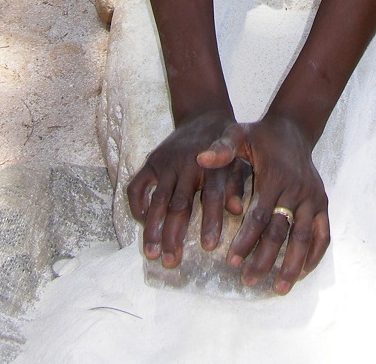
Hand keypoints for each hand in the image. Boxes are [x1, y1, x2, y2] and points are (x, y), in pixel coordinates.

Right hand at [127, 111, 248, 267]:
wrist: (203, 113)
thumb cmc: (224, 145)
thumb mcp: (238, 158)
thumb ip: (236, 183)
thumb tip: (236, 210)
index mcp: (213, 165)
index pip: (213, 196)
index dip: (211, 221)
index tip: (208, 247)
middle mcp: (188, 164)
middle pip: (179, 204)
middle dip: (174, 235)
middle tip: (171, 262)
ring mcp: (166, 162)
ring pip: (157, 200)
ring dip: (153, 229)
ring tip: (151, 254)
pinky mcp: (151, 161)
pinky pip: (137, 187)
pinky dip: (137, 206)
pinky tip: (142, 223)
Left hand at [199, 113, 330, 294]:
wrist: (294, 127)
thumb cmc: (262, 135)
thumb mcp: (239, 133)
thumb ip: (221, 148)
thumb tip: (201, 159)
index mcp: (275, 176)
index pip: (259, 215)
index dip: (246, 240)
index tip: (231, 261)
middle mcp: (296, 189)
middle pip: (281, 231)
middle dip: (265, 259)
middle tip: (248, 280)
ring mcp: (313, 197)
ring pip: (304, 236)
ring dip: (292, 264)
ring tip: (278, 288)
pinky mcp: (322, 201)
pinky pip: (323, 233)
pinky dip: (315, 255)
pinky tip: (303, 273)